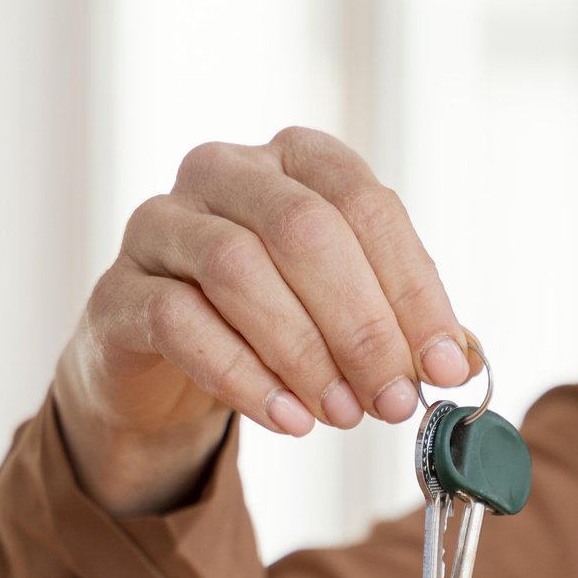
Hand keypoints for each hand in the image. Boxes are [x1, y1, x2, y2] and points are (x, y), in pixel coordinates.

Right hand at [52, 126, 475, 513]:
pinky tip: (287, 419)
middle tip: (393, 399)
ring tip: (342, 415)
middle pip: (302, 229)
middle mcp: (222, 173)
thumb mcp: (341, 315)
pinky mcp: (119, 291)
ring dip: (304, 352)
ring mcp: (161, 225)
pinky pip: (179, 322)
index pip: (364, 204)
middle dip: (361, 324)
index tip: (445, 366)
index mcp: (292, 159)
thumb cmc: (265, 327)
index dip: (411, 288)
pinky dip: (243, 377)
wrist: (159, 370)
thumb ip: (398, 326)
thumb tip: (458, 363)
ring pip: (236, 268)